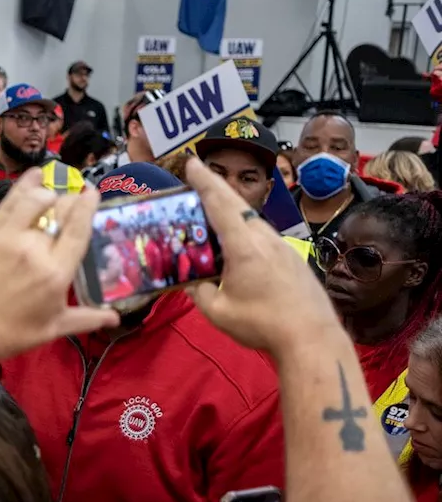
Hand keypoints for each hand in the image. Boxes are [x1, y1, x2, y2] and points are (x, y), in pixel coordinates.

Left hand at [0, 169, 118, 360]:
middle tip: (72, 200)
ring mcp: (10, 238)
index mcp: (57, 273)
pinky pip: (9, 203)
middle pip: (60, 212)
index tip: (92, 193)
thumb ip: (87, 318)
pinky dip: (23, 186)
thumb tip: (115, 319)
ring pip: (35, 201)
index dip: (88, 206)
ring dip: (48, 193)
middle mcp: (37, 250)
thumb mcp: (53, 329)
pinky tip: (33, 176)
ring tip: (51, 194)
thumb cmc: (12, 333)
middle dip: (70, 201)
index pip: (79, 228)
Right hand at [183, 158, 340, 354]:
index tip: (192, 162)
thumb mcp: (218, 312)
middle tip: (197, 183)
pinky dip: (246, 237)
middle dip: (215, 192)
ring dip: (231, 219)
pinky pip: (264, 239)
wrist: (312, 339)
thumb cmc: (262, 325)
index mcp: (244, 246)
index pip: (220, 204)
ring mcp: (283, 248)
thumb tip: (189, 281)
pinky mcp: (293, 260)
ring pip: (252, 224)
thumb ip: (199, 292)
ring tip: (213, 227)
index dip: (204, 181)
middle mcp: (265, 239)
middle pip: (237, 207)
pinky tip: (239, 255)